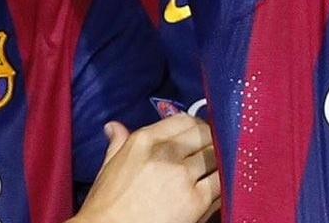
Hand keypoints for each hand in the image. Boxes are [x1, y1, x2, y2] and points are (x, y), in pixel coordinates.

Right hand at [72, 116, 221, 222]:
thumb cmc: (106, 206)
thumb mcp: (108, 168)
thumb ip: (118, 144)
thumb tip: (114, 127)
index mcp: (144, 141)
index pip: (184, 120)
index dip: (196, 126)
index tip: (199, 135)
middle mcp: (166, 153)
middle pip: (205, 134)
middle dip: (210, 142)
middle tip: (210, 152)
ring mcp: (182, 176)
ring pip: (216, 156)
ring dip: (218, 161)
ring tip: (215, 170)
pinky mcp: (196, 200)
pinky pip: (221, 182)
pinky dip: (222, 182)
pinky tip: (217, 187)